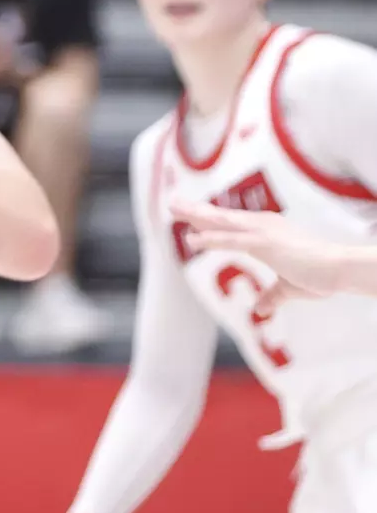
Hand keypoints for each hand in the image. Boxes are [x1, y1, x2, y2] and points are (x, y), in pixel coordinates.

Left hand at [170, 200, 341, 312]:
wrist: (341, 269)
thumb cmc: (321, 275)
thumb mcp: (289, 287)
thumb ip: (273, 296)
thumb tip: (261, 309)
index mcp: (267, 231)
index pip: (232, 224)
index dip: (210, 220)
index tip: (190, 215)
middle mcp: (262, 226)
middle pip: (222, 217)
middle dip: (196, 210)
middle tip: (172, 203)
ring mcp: (262, 233)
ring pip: (221, 222)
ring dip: (196, 216)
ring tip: (173, 208)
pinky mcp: (264, 244)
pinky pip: (230, 241)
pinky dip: (210, 239)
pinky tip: (191, 239)